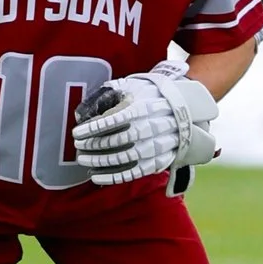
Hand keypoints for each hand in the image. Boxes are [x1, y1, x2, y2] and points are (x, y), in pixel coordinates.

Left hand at [70, 68, 219, 185]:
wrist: (185, 108)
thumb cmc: (152, 96)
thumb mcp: (134, 87)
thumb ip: (110, 93)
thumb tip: (86, 107)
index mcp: (144, 108)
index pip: (114, 120)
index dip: (93, 129)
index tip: (77, 133)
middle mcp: (151, 128)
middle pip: (117, 141)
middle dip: (94, 146)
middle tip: (78, 147)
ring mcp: (156, 146)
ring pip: (124, 158)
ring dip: (100, 161)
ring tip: (83, 160)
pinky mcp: (159, 161)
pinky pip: (134, 173)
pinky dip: (113, 177)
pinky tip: (96, 177)